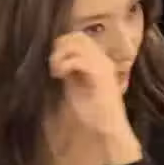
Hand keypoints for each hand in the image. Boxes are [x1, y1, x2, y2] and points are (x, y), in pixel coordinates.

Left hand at [49, 33, 140, 164]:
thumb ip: (70, 70)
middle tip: (54, 67)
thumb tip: (55, 58)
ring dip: (61, 55)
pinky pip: (79, 60)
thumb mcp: (77, 85)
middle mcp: (102, 59)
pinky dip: (65, 64)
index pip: (79, 38)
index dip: (62, 45)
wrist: (109, 128)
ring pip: (78, 43)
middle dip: (60, 47)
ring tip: (57, 71)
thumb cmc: (94, 111)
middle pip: (77, 36)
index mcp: (98, 60)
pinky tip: (60, 75)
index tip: (54, 64)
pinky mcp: (99, 75)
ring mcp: (102, 66)